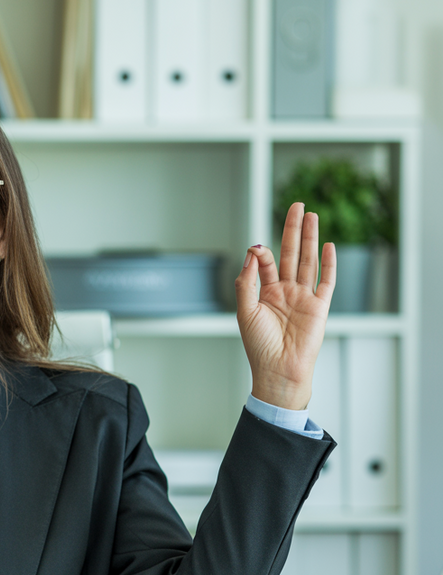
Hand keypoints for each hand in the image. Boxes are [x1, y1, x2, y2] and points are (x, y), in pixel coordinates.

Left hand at [235, 201, 335, 410]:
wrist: (278, 370)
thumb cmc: (259, 346)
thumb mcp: (245, 311)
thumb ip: (247, 282)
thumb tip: (252, 253)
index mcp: (266, 292)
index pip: (266, 262)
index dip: (261, 252)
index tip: (257, 248)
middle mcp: (286, 291)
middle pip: (291, 253)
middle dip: (293, 230)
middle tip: (296, 205)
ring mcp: (304, 297)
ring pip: (309, 261)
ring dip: (310, 238)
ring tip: (311, 215)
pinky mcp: (320, 307)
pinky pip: (326, 281)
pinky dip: (329, 263)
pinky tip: (328, 245)